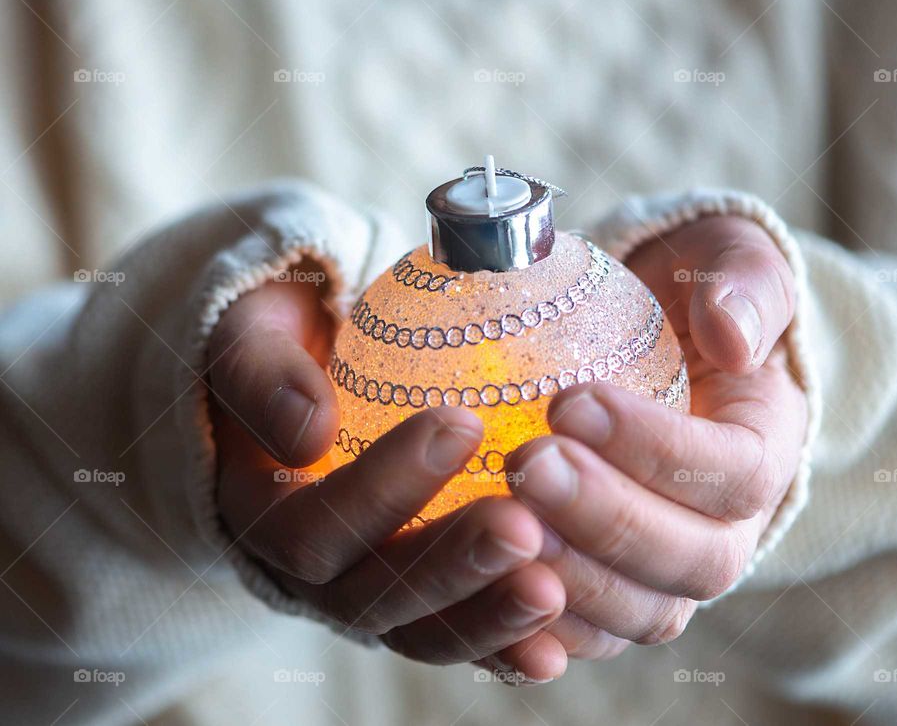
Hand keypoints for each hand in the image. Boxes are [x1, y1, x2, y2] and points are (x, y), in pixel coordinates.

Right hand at [208, 268, 563, 669]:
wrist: (310, 384)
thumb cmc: (284, 347)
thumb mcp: (251, 338)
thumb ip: (263, 375)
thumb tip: (308, 432)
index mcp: (261, 512)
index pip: (312, 525)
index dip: (382, 487)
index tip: (460, 424)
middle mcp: (311, 572)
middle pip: (371, 595)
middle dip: (449, 565)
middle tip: (522, 528)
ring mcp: (367, 593)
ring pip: (418, 630)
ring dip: (484, 618)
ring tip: (551, 592)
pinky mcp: (416, 604)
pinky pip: (455, 637)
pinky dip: (503, 649)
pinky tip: (554, 650)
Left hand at [496, 216, 806, 671]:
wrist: (659, 348)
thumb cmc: (686, 298)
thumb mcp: (725, 263)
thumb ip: (742, 285)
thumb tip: (731, 332)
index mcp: (765, 451)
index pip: (734, 472)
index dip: (658, 449)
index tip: (571, 402)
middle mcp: (730, 528)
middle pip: (693, 559)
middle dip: (607, 518)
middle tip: (527, 463)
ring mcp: (671, 572)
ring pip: (642, 610)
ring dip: (571, 574)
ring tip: (499, 517)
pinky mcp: (617, 593)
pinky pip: (589, 631)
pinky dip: (539, 624)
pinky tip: (481, 578)